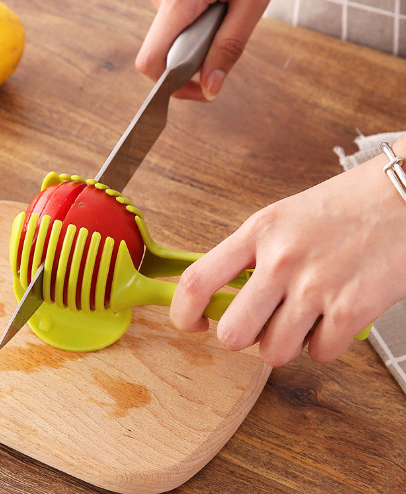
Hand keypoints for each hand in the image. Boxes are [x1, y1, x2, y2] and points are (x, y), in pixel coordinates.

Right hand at [136, 0, 269, 100]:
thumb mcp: (250, 4)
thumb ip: (228, 48)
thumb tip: (210, 89)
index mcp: (178, 4)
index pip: (150, 62)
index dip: (171, 86)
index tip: (199, 89)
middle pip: (159, 54)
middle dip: (189, 66)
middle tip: (221, 52)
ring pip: (168, 39)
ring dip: (194, 45)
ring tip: (224, 19)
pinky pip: (174, 21)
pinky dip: (193, 28)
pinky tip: (214, 9)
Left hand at [170, 139, 405, 365]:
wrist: (403, 197)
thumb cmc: (341, 207)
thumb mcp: (281, 219)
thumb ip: (248, 256)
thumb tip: (225, 296)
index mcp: (258, 232)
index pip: (197, 281)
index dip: (182, 312)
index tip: (191, 323)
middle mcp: (281, 260)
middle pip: (232, 334)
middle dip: (242, 338)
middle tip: (258, 324)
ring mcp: (316, 287)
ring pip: (273, 353)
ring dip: (284, 344)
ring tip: (302, 318)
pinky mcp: (351, 309)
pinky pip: (318, 355)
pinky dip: (323, 345)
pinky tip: (332, 318)